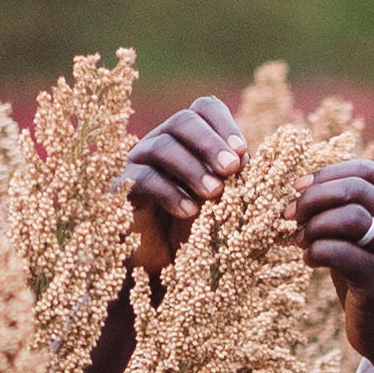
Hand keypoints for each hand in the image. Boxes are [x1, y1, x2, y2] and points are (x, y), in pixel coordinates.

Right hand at [122, 95, 245, 271]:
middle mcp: (162, 141)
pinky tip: (190, 211)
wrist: (160, 263)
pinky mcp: (123, 188)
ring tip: (215, 193)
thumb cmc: (197, 229)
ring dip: (193, 168)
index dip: (224, 124)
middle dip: (210, 143)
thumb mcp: (224, 203)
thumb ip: (237, 182)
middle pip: (183, 121)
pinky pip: (143, 178)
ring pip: (162, 146)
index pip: (204, 109)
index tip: (242, 152)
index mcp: (190, 138)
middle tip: (231, 168)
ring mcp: (138, 161)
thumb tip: (250, 161)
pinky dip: (169, 192)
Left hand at [294, 153, 373, 360]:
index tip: (299, 188)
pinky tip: (309, 261)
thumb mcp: (363, 242)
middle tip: (290, 214)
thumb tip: (300, 191)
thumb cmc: (370, 284)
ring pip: (349, 218)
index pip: (366, 172)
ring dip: (314, 225)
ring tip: (301, 241)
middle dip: (314, 197)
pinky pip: (340, 253)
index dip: (327, 173)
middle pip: (355, 189)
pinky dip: (316, 252)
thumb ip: (344, 215)